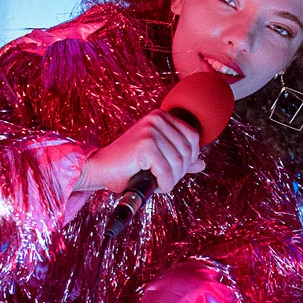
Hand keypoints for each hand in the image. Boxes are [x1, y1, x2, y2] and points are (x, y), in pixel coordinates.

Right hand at [75, 109, 204, 195]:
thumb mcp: (157, 157)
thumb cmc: (127, 165)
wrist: (100, 169)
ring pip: (179, 162)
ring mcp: (150, 131)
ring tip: (161, 184)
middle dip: (181, 171)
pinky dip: (165, 183)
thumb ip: (179, 157)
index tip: (177, 170)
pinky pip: (167, 171)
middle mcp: (156, 119)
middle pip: (188, 150)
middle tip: (168, 180)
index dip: (190, 158)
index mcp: (161, 116)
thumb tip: (202, 164)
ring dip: (173, 179)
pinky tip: (158, 186)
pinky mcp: (145, 146)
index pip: (193, 136)